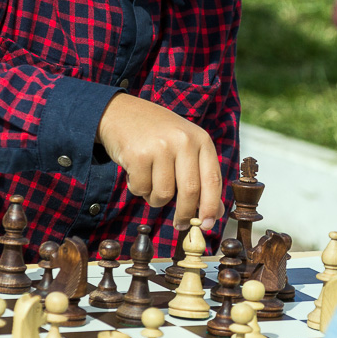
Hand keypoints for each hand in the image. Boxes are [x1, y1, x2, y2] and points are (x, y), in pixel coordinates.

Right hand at [96, 92, 224, 229]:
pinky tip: (136, 173)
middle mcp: (183, 141)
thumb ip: (201, 176)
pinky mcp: (137, 155)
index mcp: (200, 139)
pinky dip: (138, 188)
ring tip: (150, 182)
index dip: (211, 206)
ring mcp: (160, 147)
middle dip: (186, 214)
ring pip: (164, 194)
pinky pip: (141, 189)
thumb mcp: (185, 147)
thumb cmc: (157, 134)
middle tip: (181, 225)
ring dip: (156, 198)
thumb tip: (215, 213)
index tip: (209, 224)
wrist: (120, 112)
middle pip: (190, 191)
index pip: (213, 179)